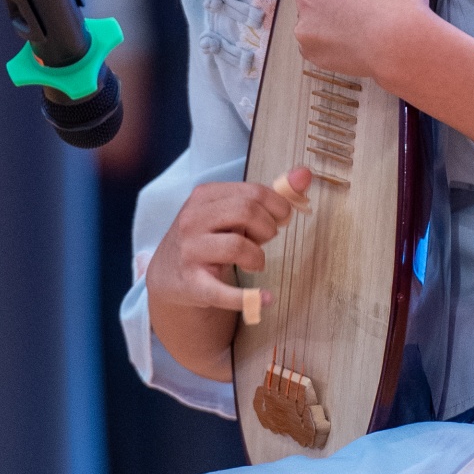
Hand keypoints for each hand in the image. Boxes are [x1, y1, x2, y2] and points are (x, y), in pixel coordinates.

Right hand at [145, 169, 312, 376]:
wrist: (168, 272)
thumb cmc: (208, 236)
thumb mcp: (229, 210)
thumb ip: (267, 194)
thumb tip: (304, 175)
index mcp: (204, 196)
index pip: (252, 192)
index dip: (277, 206)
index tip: (282, 219)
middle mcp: (192, 219)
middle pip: (246, 213)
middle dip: (267, 228)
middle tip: (266, 240)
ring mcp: (190, 251)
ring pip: (238, 246)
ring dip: (258, 257)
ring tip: (255, 262)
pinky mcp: (192, 283)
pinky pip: (224, 291)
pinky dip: (250, 297)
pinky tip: (266, 298)